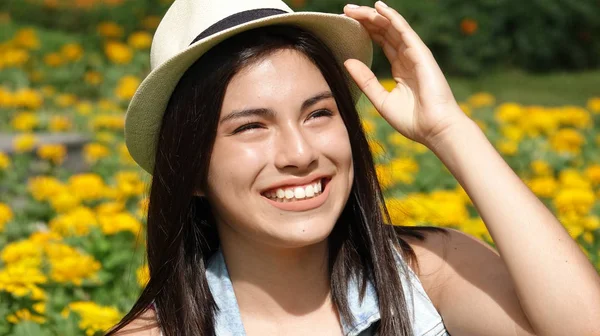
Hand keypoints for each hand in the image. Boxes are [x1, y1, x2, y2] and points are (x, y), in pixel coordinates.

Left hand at [343, 2, 467, 147]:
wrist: (435, 130)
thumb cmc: (413, 120)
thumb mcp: (381, 99)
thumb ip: (365, 80)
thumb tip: (347, 62)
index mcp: (401, 68)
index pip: (382, 42)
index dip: (366, 31)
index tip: (347, 24)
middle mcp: (408, 57)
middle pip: (385, 31)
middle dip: (366, 19)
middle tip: (346, 10)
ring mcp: (415, 54)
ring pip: (392, 27)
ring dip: (373, 15)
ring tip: (353, 8)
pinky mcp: (421, 54)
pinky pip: (404, 31)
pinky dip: (392, 18)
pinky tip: (379, 8)